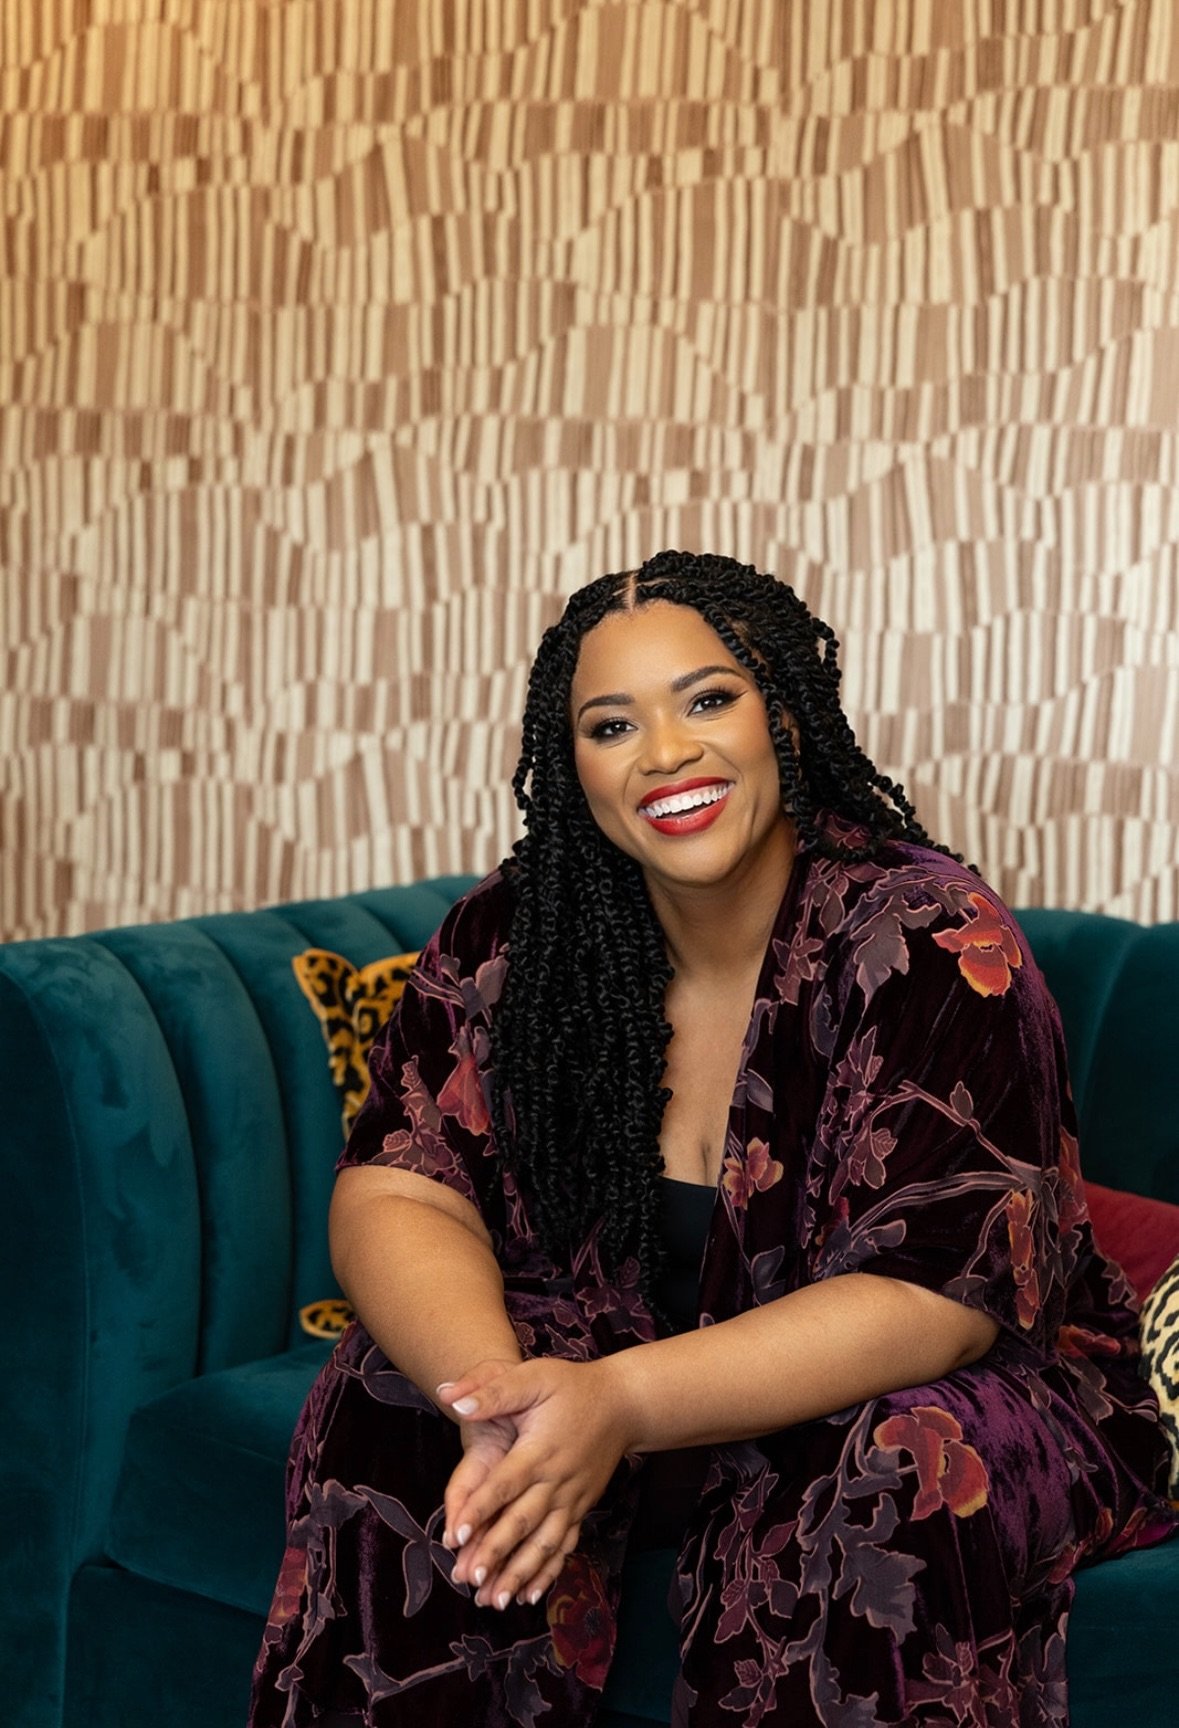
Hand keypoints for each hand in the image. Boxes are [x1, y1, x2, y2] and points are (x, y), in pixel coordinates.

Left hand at [437, 1356, 633, 1609]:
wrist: (624, 1404)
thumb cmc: (572, 1387)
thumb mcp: (533, 1376)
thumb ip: (494, 1390)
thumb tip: (453, 1398)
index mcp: (540, 1449)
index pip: (505, 1484)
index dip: (480, 1509)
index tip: (457, 1534)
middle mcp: (557, 1480)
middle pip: (523, 1522)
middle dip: (496, 1552)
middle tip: (470, 1578)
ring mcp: (573, 1499)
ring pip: (544, 1543)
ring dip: (520, 1573)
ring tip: (495, 1600)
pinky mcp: (582, 1508)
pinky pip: (565, 1546)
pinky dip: (548, 1572)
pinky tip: (530, 1595)